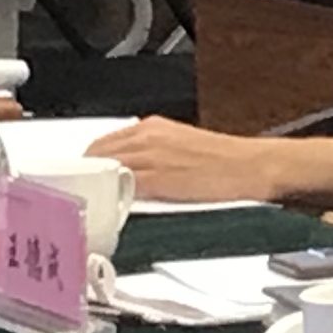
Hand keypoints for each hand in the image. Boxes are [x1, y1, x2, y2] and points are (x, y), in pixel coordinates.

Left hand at [89, 116, 270, 205]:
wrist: (251, 166)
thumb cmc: (224, 161)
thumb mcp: (181, 145)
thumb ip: (151, 153)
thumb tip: (128, 170)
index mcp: (151, 126)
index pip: (102, 143)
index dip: (90, 163)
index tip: (86, 178)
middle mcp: (146, 136)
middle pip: (97, 155)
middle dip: (86, 174)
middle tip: (81, 193)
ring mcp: (151, 156)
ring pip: (104, 169)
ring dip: (94, 185)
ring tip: (90, 202)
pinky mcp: (158, 178)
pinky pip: (122, 186)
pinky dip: (110, 196)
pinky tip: (107, 206)